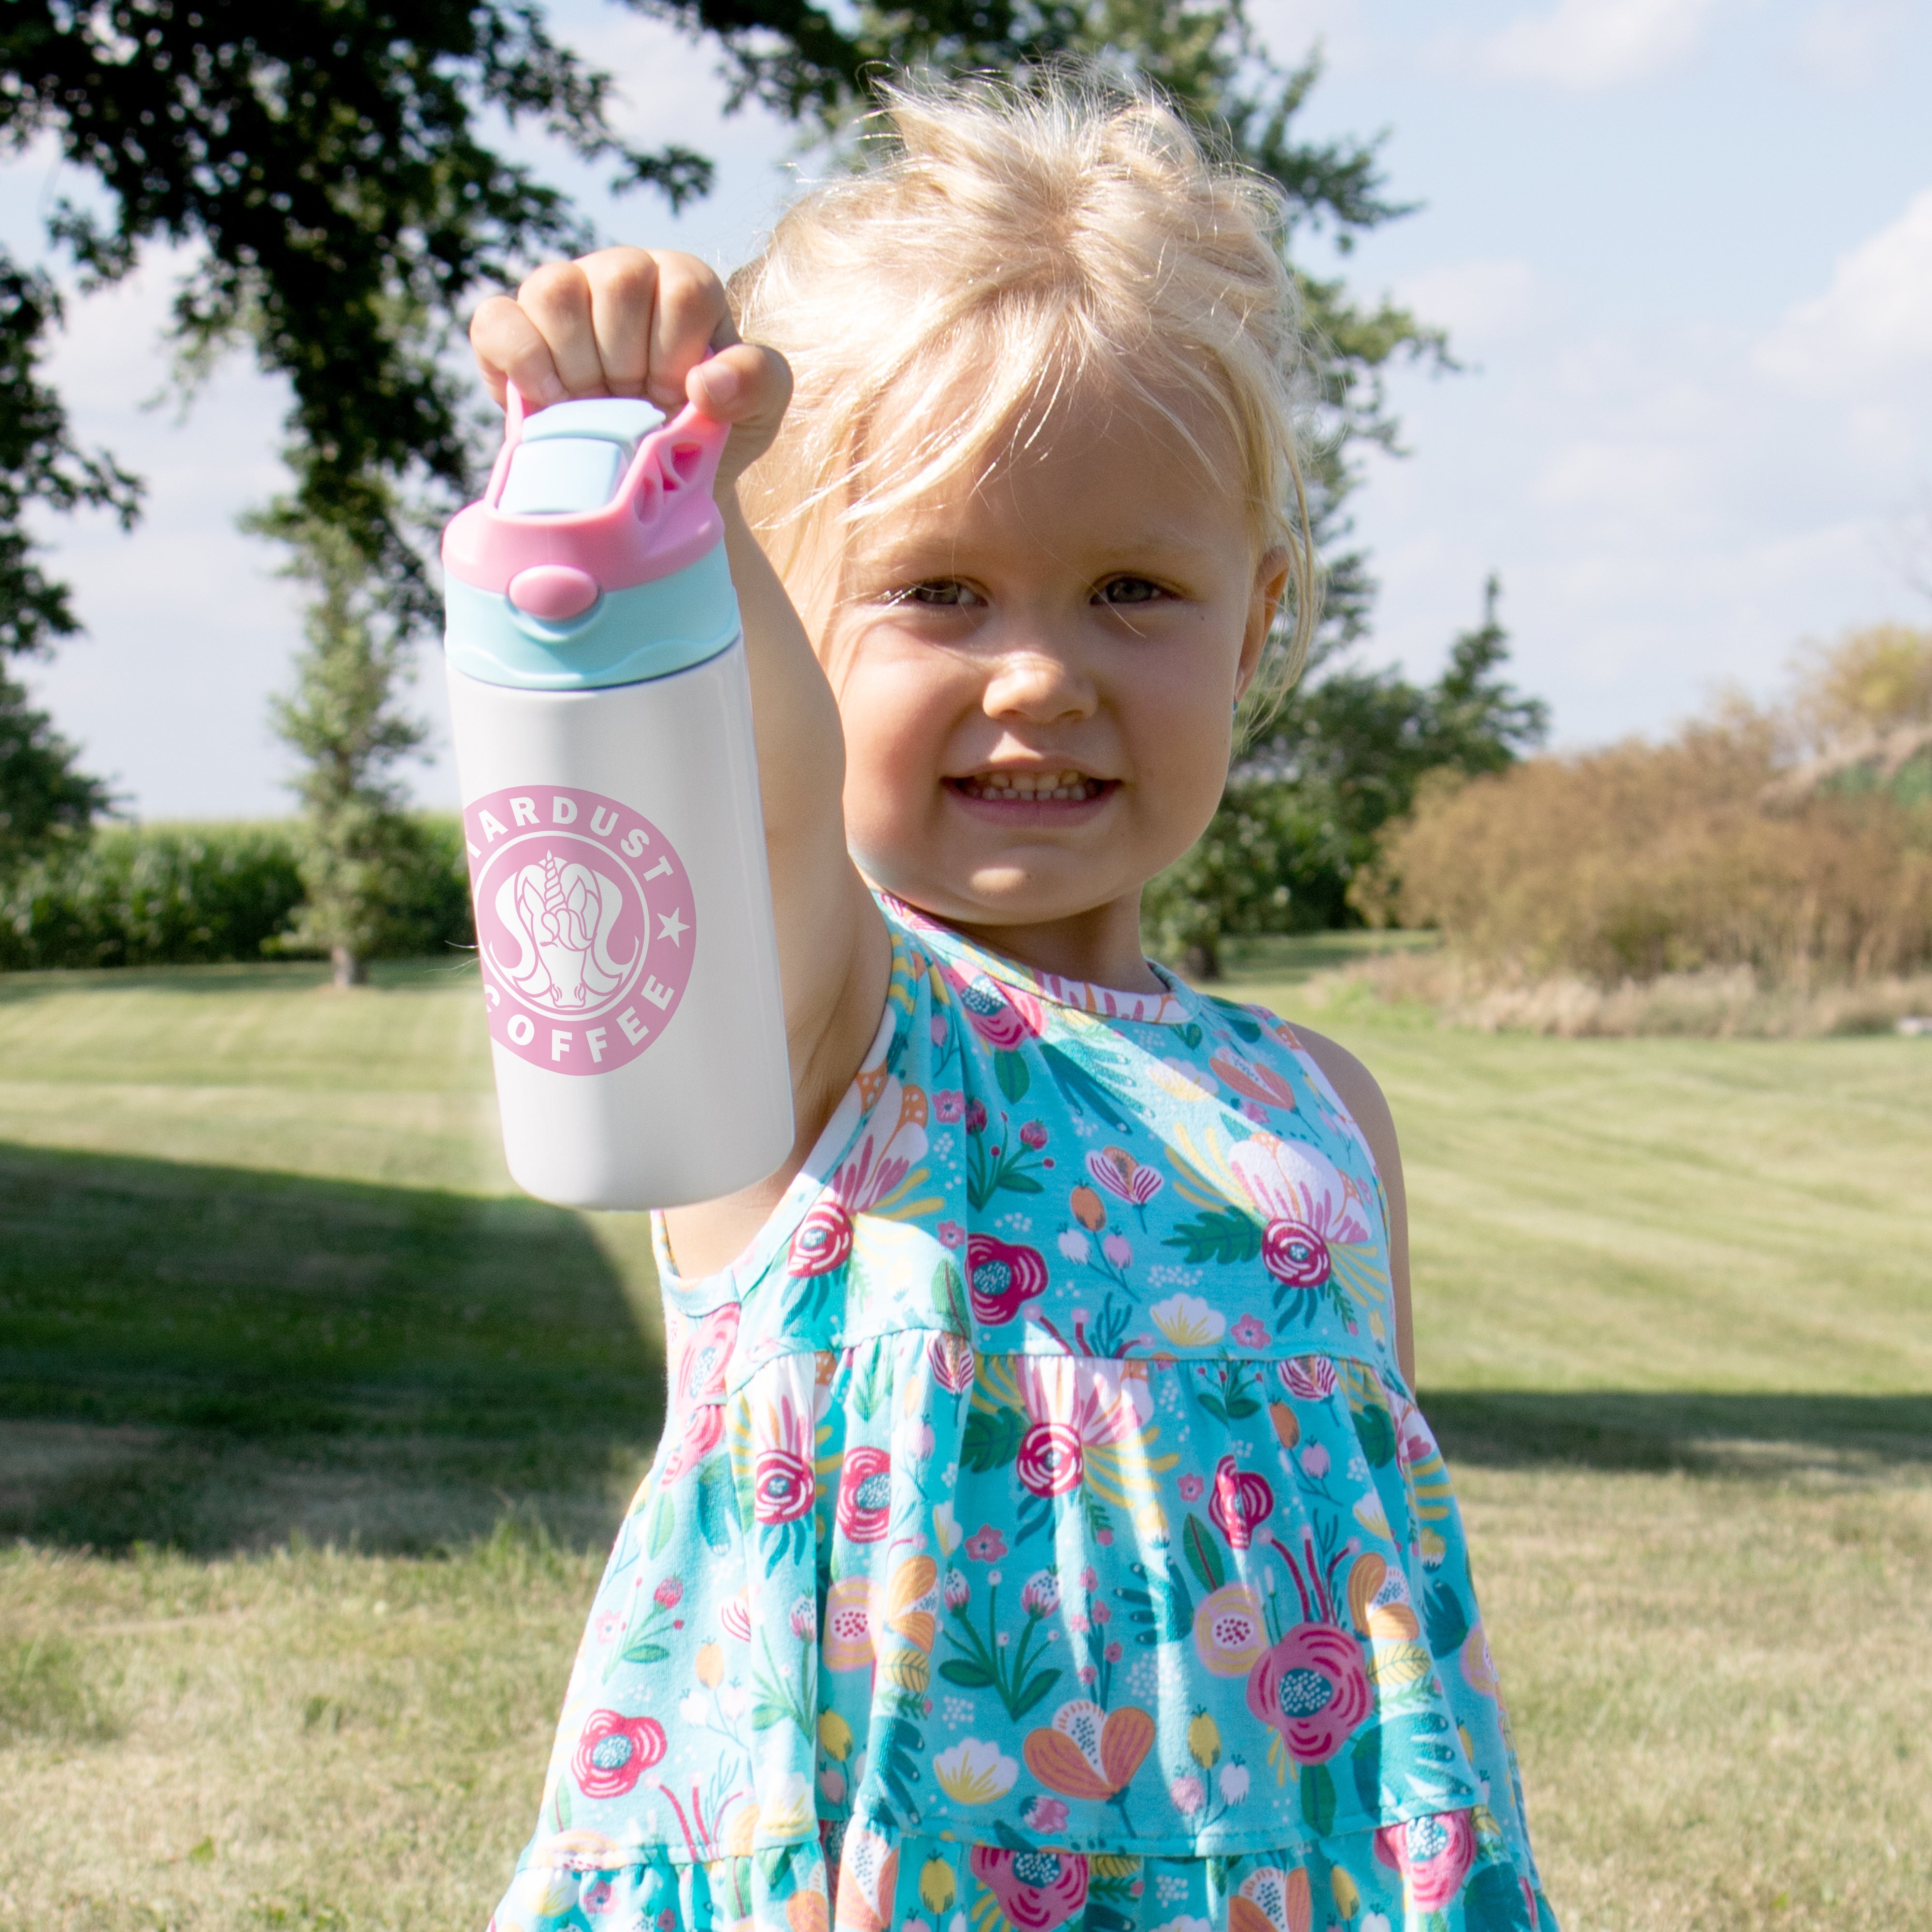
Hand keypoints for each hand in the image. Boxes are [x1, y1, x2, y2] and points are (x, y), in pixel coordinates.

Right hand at [468, 247, 789, 487]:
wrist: (642, 477)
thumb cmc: (704, 433)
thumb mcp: (756, 413)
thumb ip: (757, 383)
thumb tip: (705, 383)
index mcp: (683, 284)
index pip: (683, 289)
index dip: (677, 355)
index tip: (674, 398)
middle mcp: (621, 272)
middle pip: (619, 281)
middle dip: (630, 362)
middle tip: (634, 406)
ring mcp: (562, 292)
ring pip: (556, 289)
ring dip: (579, 364)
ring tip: (593, 406)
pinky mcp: (509, 325)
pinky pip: (497, 320)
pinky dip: (521, 362)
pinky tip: (548, 400)